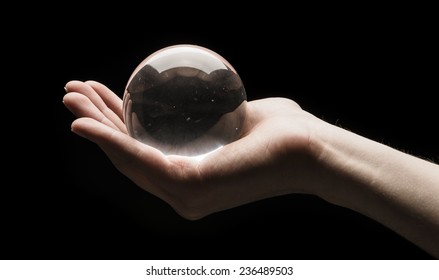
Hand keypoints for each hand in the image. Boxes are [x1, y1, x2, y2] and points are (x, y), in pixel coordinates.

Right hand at [63, 80, 321, 219]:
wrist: (311, 148)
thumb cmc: (282, 133)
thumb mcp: (237, 116)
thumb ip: (214, 112)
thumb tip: (200, 93)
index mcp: (193, 175)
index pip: (146, 149)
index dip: (117, 123)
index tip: (100, 93)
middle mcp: (183, 191)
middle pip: (130, 154)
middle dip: (99, 121)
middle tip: (74, 92)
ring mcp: (185, 193)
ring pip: (128, 156)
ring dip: (96, 126)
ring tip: (71, 97)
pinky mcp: (189, 186)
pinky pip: (140, 159)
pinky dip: (109, 140)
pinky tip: (84, 123)